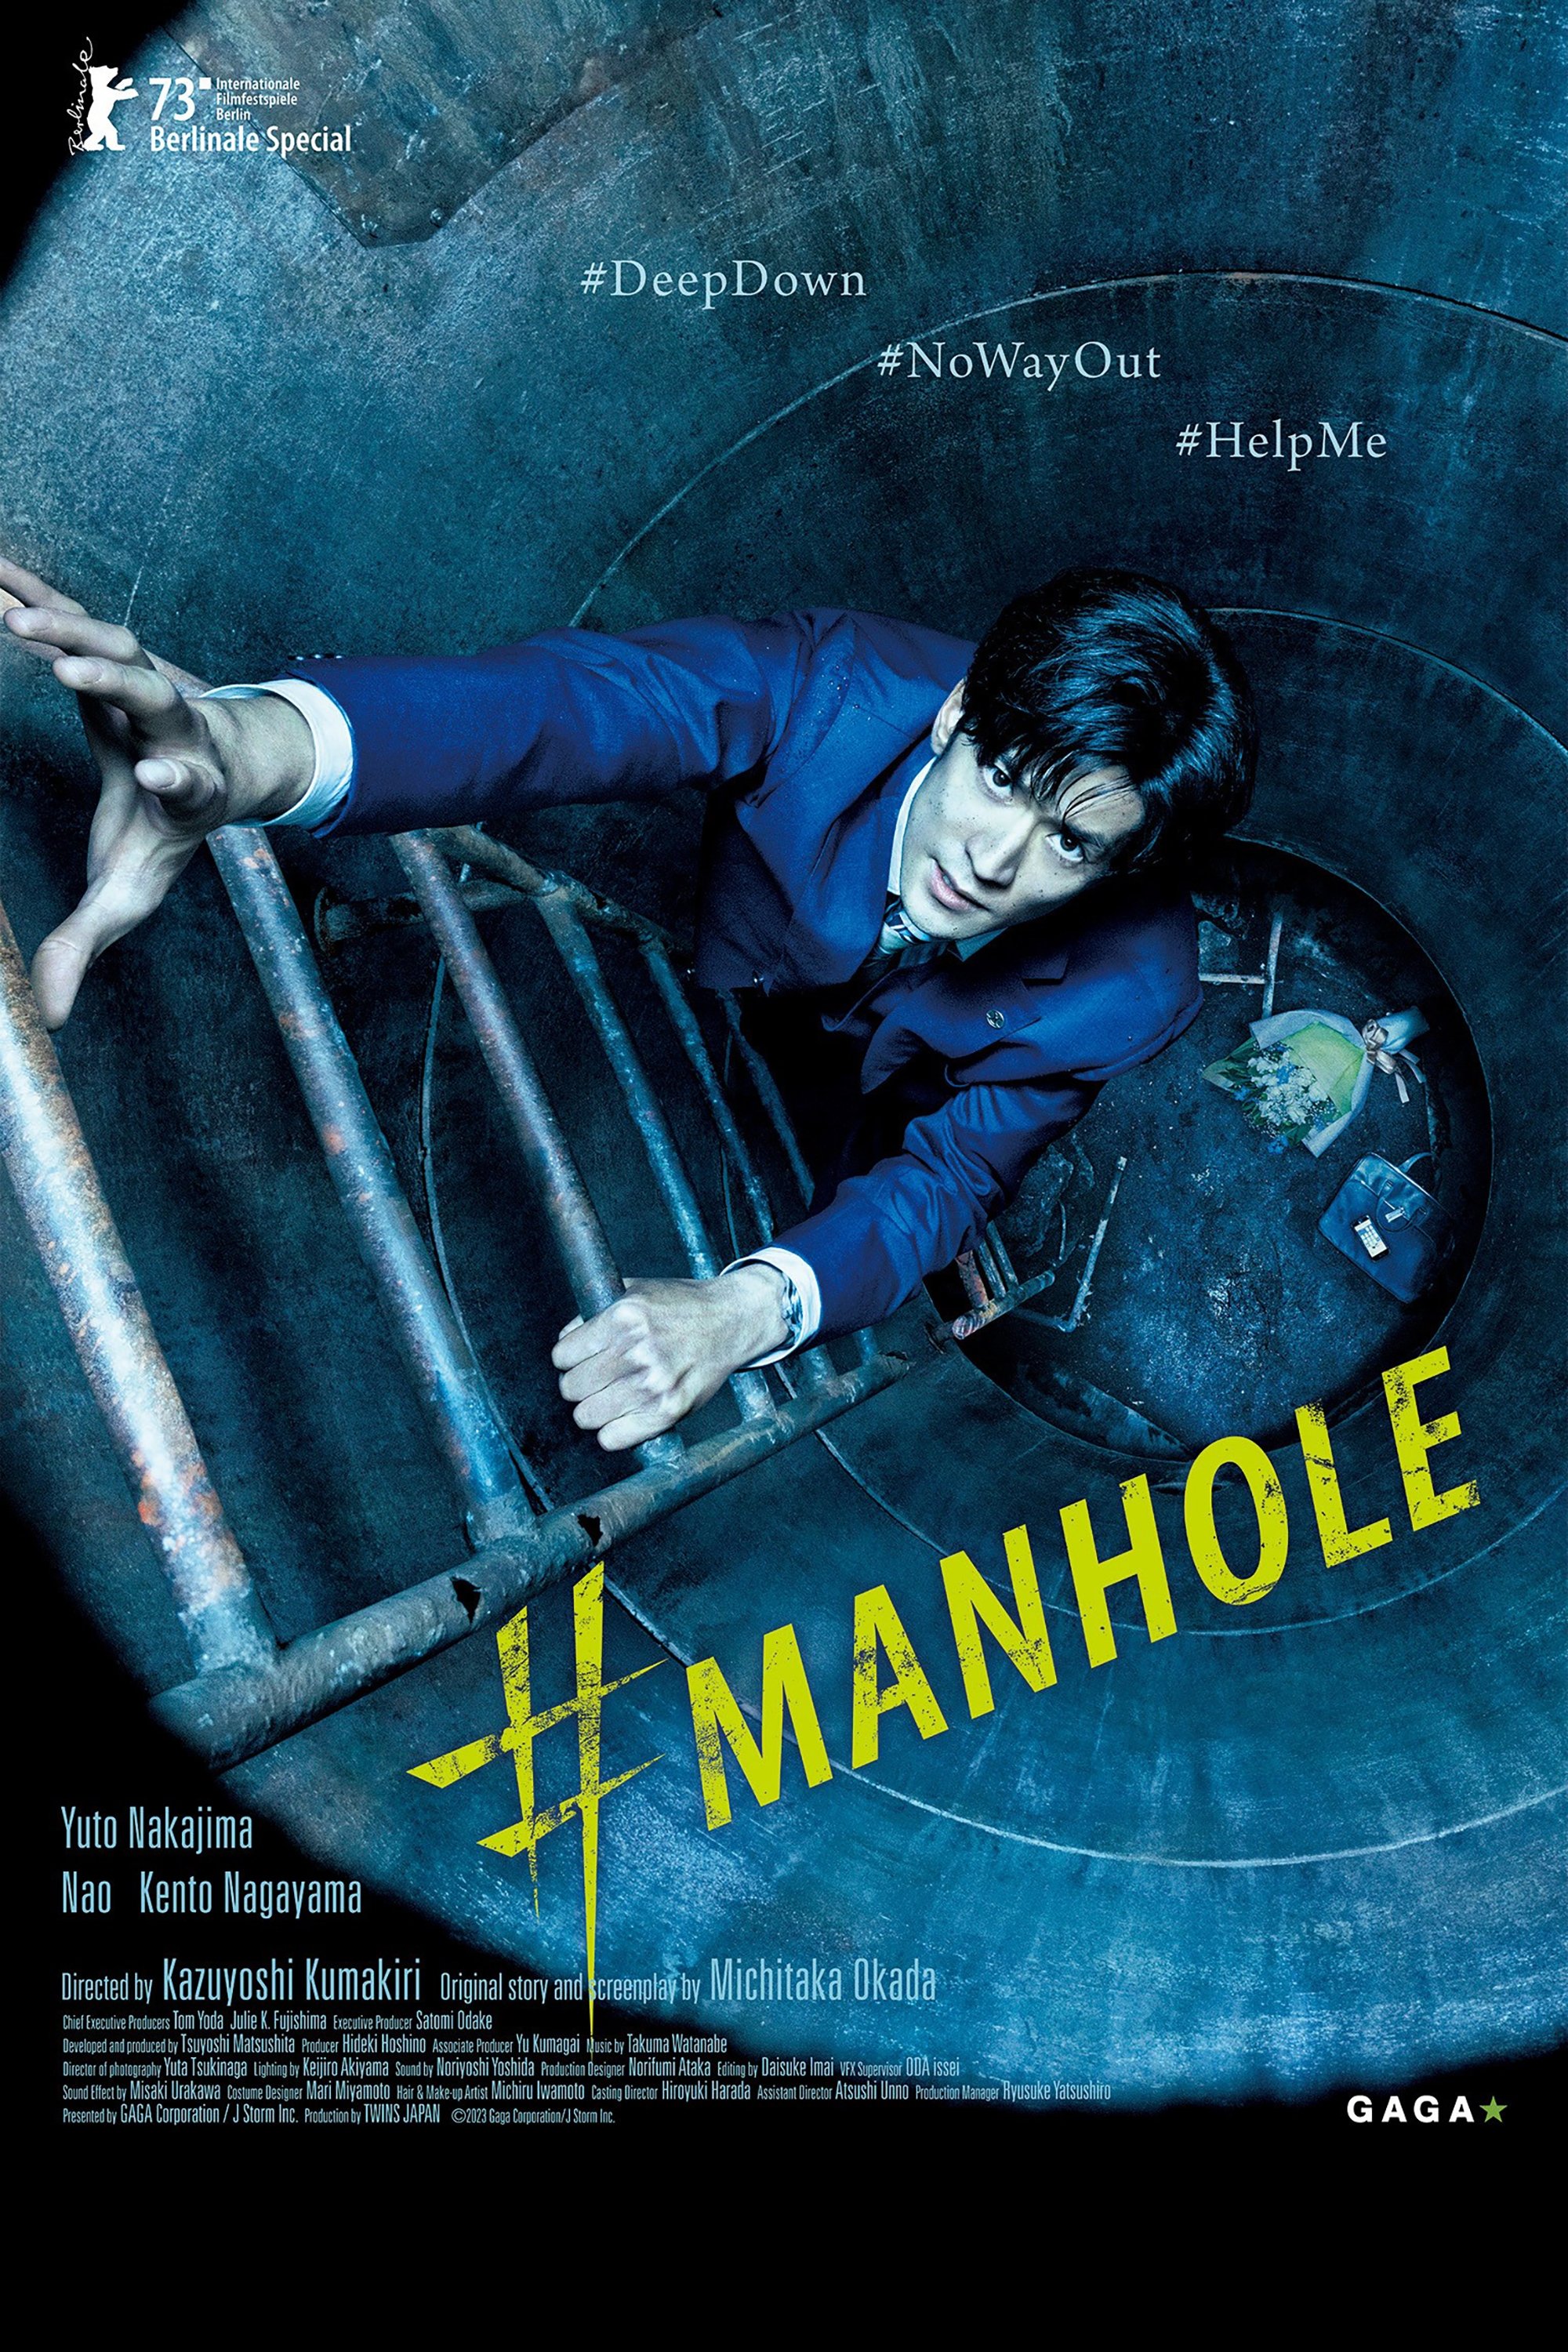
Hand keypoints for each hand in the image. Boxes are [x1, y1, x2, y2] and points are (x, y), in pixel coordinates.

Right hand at [1, 556, 312, 1027]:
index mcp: (189, 788)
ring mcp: (145, 678)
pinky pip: (70, 614)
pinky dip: (31, 590)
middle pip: (157, 695)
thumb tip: (51, 1017)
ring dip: (67, 625)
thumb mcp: (131, 888)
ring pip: (117, 642)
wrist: (202, 757)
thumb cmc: (163, 831)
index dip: (177, 779)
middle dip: (119, 679)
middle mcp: (176, 726)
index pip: (191, 783)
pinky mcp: (108, 649)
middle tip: (73, 669)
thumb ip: (89, 942)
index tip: (158, 778)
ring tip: (12, 615)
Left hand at [552, 1267, 788, 1450]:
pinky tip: (623, 1414)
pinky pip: (613, 1439)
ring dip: (593, 1408)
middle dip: (578, 1384)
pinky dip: (612, 1431)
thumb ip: (595, 1315)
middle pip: (571, 1388)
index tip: (579, 1360)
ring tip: (609, 1397)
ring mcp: (653, 1384)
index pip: (562, 1355)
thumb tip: (564, 1343)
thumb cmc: (680, 1306)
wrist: (730, 1321)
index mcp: (623, 1318)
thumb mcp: (634, 1292)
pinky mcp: (669, 1411)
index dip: (567, 1359)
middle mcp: (636, 1351)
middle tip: (595, 1379)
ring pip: (586, 1416)